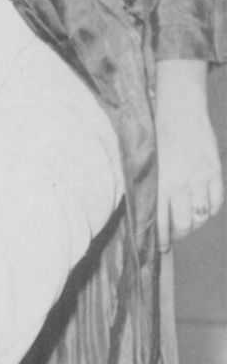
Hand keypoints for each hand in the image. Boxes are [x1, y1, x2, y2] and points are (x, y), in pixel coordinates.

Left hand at [156, 60, 221, 244]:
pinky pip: (216, 201)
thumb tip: (148, 213)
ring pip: (202, 215)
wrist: (180, 114)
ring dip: (196, 224)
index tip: (161, 249)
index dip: (162, 239)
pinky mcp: (215, 172)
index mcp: (159, 184)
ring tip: (190, 224)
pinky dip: (211, 210)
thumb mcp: (147, 165)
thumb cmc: (157, 139)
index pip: (161, 221)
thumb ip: (149, 188)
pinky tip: (204, 210)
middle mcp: (181, 184)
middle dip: (180, 234)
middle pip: (184, 223)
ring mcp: (200, 179)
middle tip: (176, 236)